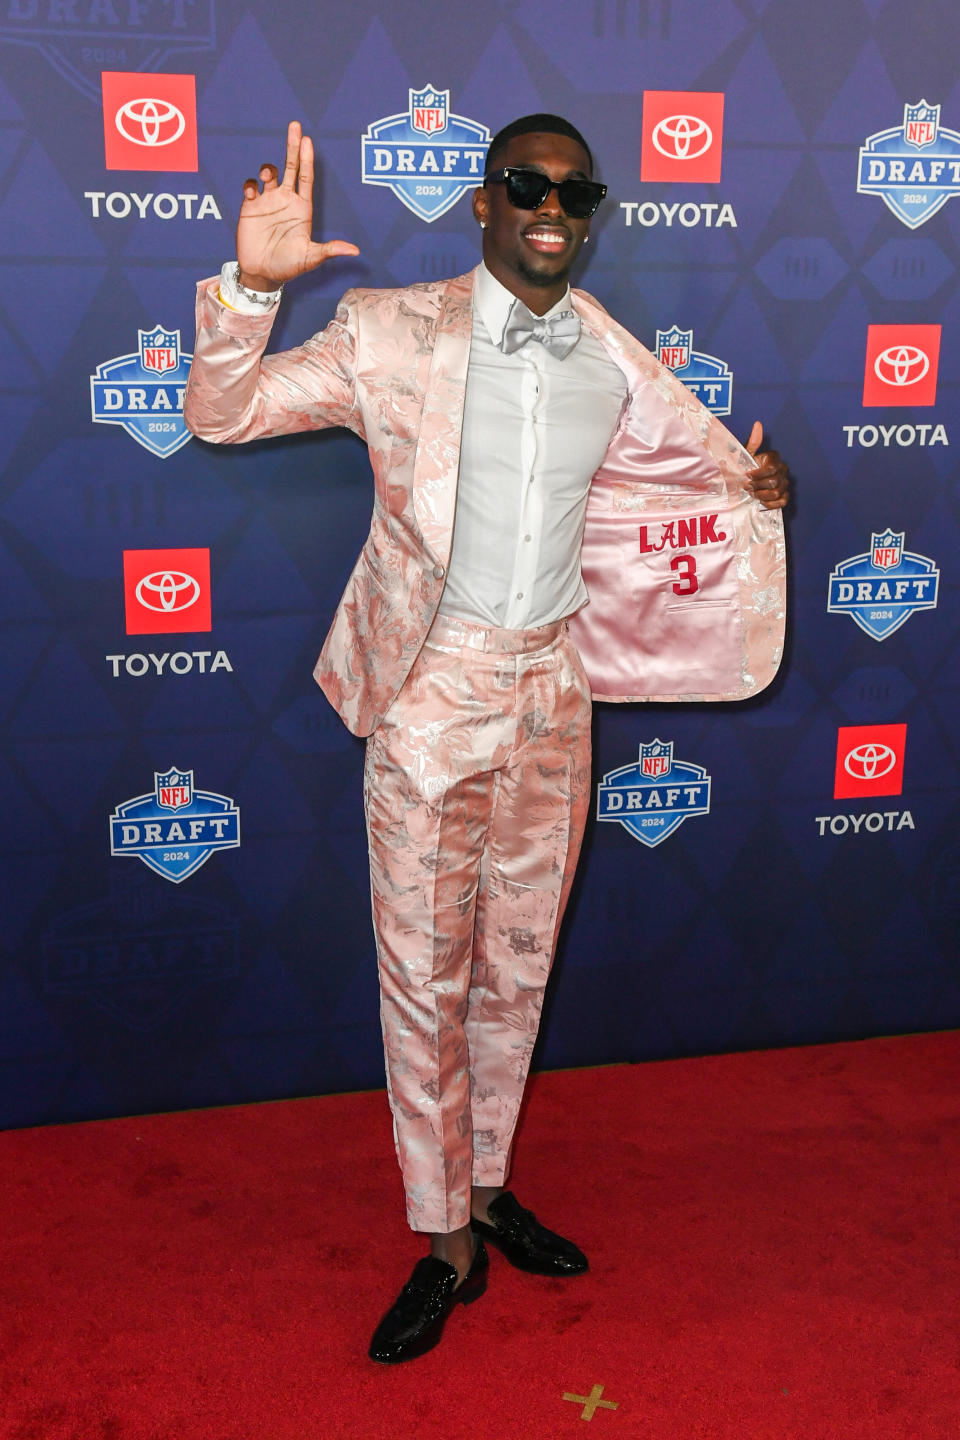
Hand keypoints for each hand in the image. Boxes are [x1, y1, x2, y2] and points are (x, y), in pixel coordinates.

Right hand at [236, 120, 358, 289]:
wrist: (263, 274)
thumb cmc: (289, 266)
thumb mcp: (311, 258)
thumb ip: (330, 250)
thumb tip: (355, 251)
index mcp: (302, 208)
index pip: (306, 177)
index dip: (307, 159)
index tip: (307, 140)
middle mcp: (286, 200)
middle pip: (290, 166)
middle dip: (292, 146)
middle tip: (294, 126)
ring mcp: (268, 201)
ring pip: (269, 173)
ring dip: (268, 169)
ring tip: (267, 176)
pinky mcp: (251, 207)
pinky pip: (250, 187)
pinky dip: (250, 184)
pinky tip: (252, 192)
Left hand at [743, 421, 788, 509]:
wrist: (744, 484)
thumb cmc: (745, 467)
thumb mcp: (745, 455)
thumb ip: (753, 442)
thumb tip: (758, 424)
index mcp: (774, 458)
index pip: (771, 468)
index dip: (758, 474)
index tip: (747, 475)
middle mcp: (783, 469)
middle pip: (773, 482)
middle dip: (757, 486)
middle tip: (747, 487)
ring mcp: (785, 483)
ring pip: (777, 493)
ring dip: (761, 495)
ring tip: (752, 493)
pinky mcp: (785, 495)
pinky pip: (782, 502)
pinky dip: (770, 504)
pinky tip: (761, 501)